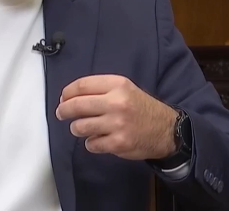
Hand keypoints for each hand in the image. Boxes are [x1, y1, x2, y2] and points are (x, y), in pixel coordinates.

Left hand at [55, 75, 177, 160]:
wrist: (166, 130)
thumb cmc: (141, 108)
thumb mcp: (125, 89)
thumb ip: (100, 89)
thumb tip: (69, 97)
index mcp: (118, 85)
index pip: (82, 85)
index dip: (67, 93)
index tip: (63, 98)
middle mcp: (117, 102)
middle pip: (77, 105)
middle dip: (64, 110)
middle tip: (61, 113)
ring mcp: (117, 124)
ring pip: (80, 126)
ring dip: (77, 128)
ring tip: (83, 127)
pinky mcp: (118, 143)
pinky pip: (91, 144)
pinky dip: (91, 143)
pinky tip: (98, 139)